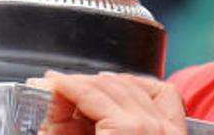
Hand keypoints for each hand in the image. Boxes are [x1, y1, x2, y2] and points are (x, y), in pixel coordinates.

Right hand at [28, 71, 185, 134]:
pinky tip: (125, 89)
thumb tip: (53, 104)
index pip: (87, 92)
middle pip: (110, 86)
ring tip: (82, 91)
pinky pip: (164, 95)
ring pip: (135, 86)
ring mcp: (169, 130)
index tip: (44, 84)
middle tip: (55, 89)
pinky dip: (143, 87)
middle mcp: (152, 126)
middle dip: (78, 84)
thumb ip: (59, 130)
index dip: (60, 85)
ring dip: (106, 83)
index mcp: (126, 131)